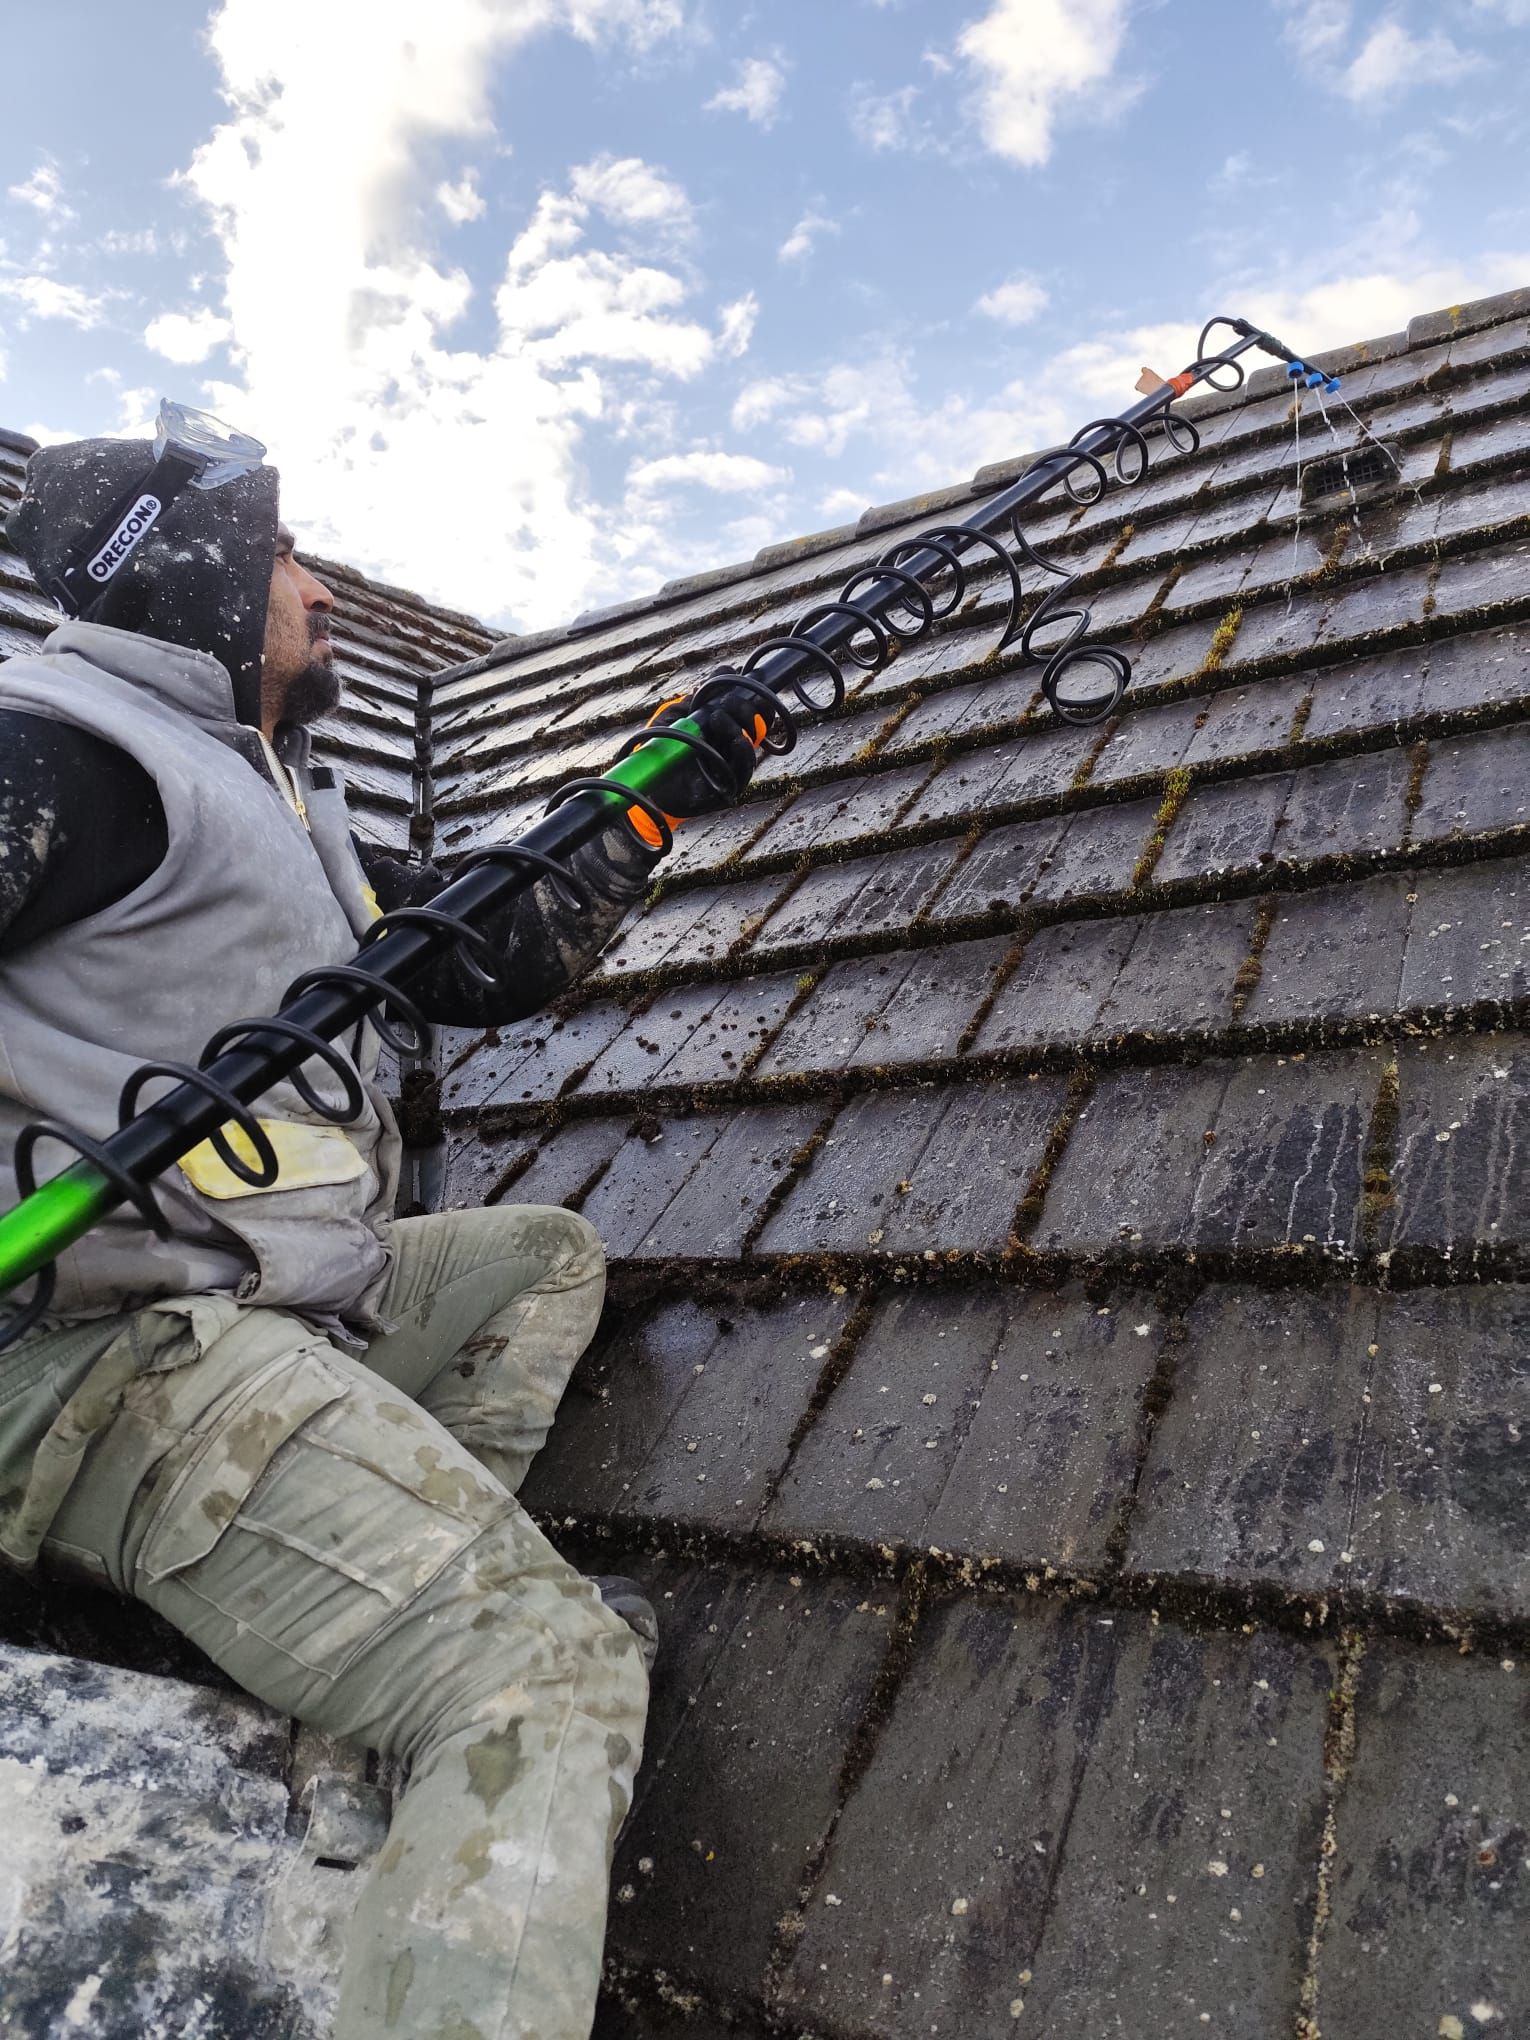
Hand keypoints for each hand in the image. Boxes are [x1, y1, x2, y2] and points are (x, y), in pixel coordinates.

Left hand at [624, 689, 767, 847]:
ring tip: (717, 718)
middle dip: (747, 708)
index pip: (749, 710)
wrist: (648, 785)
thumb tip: (724, 671)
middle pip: (756, 724)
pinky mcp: (729, 785)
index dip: (753, 697)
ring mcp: (730, 764)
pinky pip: (745, 768)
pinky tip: (737, 740)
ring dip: (740, 725)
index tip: (746, 684)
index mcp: (721, 727)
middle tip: (728, 701)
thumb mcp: (674, 716)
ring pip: (750, 742)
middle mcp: (730, 744)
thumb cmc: (660, 750)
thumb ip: (696, 698)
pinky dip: (744, 751)